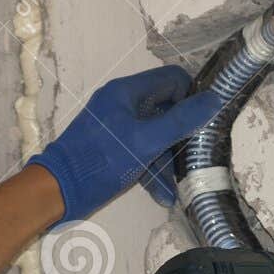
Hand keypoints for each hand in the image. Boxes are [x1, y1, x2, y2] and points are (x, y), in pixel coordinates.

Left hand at [28, 66, 222, 224]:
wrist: (59, 190)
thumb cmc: (102, 160)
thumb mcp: (146, 141)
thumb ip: (181, 120)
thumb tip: (215, 99)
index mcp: (127, 92)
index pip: (172, 78)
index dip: (192, 96)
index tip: (204, 121)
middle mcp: (123, 104)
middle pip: (166, 108)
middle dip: (183, 134)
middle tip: (198, 154)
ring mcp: (117, 127)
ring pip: (156, 135)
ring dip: (169, 159)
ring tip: (178, 185)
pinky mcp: (114, 149)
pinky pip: (142, 152)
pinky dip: (153, 170)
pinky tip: (163, 194)